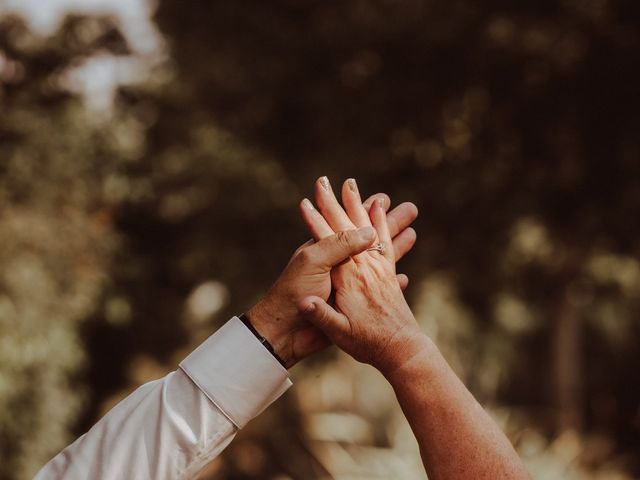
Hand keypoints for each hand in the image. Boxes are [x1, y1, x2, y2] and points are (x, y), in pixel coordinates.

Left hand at [247, 186, 417, 367]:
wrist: (285, 332)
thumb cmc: (293, 293)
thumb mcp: (313, 262)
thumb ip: (338, 245)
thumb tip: (369, 231)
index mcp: (326, 248)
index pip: (350, 221)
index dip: (365, 208)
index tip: (383, 198)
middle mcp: (340, 262)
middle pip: (371, 237)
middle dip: (390, 222)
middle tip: (411, 209)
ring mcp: (348, 283)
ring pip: (379, 260)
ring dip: (396, 246)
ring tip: (413, 233)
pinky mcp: (354, 304)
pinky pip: (378, 290)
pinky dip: (392, 283)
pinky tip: (404, 277)